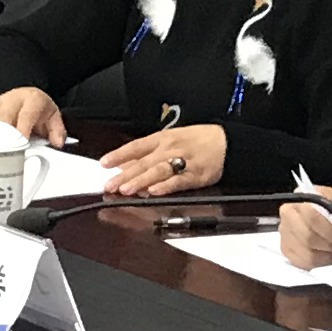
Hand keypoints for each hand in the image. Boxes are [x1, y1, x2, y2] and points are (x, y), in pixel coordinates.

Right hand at [0, 87, 66, 146]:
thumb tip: (57, 143)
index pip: (25, 115)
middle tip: (8, 152)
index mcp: (33, 99)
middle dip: (5, 135)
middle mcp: (14, 98)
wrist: (29, 97)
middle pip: (5, 116)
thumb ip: (57, 131)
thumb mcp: (54, 118)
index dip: (22, 130)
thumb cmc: (39, 110)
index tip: (21, 144)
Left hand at [100, 123, 228, 199]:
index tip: (103, 163)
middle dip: (124, 174)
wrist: (228, 142)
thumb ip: (148, 152)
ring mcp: (183, 162)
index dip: (119, 155)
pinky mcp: (196, 176)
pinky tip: (154, 192)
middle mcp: (170, 150)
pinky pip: (179, 181)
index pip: (136, 147)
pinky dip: (166, 187)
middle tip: (109, 184)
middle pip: (144, 162)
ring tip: (126, 189)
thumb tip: (124, 162)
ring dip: (140, 181)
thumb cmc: (198, 140)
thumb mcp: (171, 138)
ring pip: (158, 172)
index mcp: (163, 139)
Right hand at [275, 189, 331, 268]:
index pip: (310, 216)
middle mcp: (289, 211)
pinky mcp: (287, 248)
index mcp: (304, 195)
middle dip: (328, 245)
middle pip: (305, 236)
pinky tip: (327, 255)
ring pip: (304, 252)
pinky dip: (318, 262)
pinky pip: (301, 262)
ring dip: (325, 255)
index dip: (329, 231)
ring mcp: (285, 231)